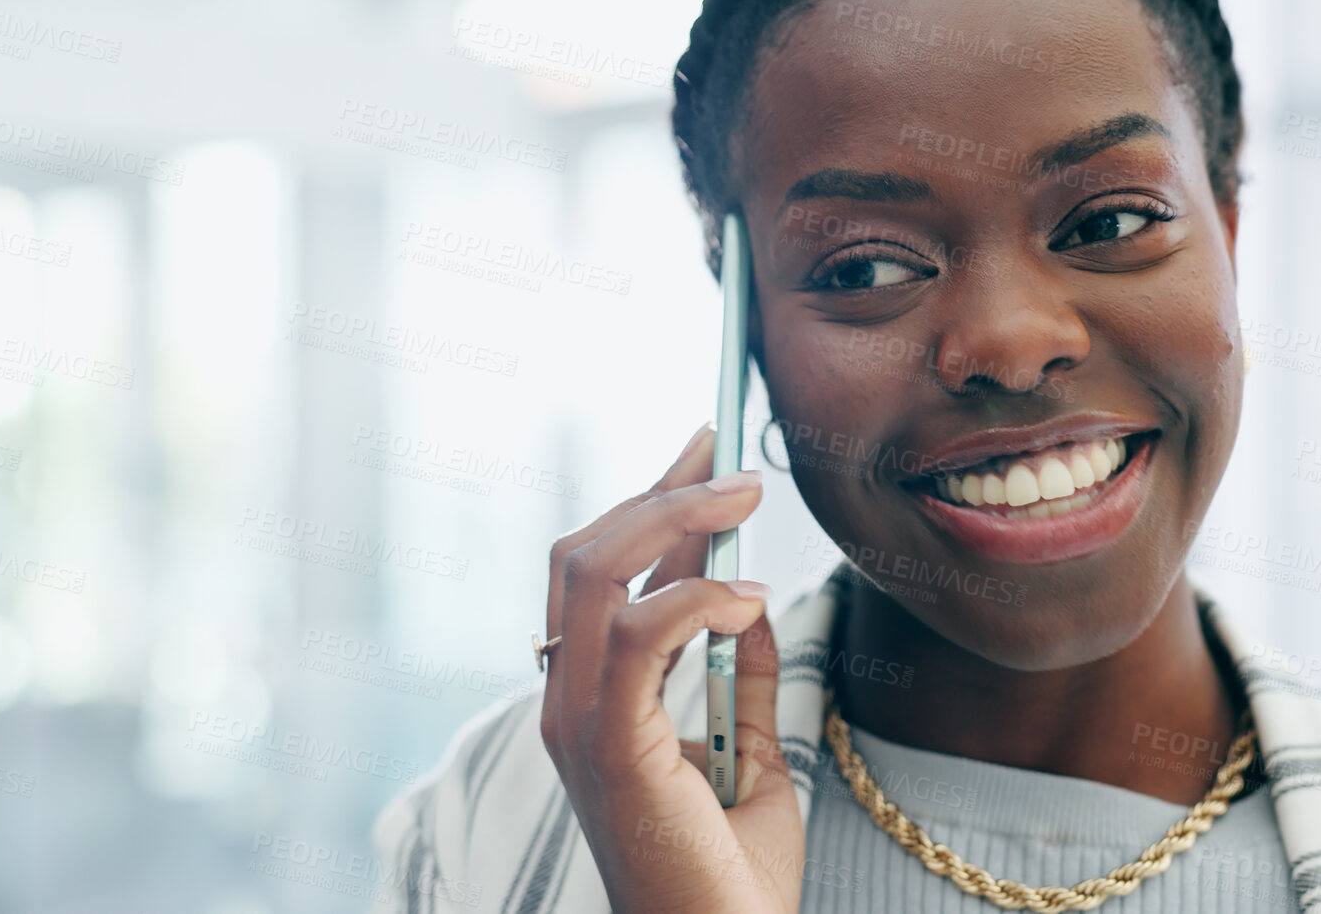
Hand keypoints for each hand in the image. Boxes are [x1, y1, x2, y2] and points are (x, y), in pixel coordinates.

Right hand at [541, 423, 801, 913]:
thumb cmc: (731, 877)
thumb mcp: (748, 757)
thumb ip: (742, 682)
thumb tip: (753, 606)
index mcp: (590, 702)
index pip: (596, 574)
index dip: (649, 501)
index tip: (706, 450)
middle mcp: (566, 704)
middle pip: (581, 555)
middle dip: (658, 491)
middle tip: (733, 459)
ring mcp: (578, 724)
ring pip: (593, 574)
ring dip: (677, 520)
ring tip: (748, 500)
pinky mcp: (610, 746)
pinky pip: (637, 636)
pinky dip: (695, 598)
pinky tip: (749, 596)